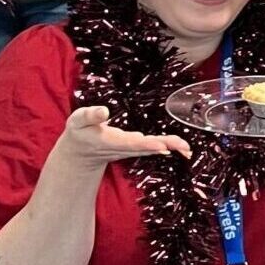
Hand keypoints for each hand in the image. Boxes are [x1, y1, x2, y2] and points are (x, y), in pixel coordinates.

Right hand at [51, 105, 188, 172]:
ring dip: (171, 147)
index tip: (161, 146)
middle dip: (165, 146)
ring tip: (187, 147)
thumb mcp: (77, 121)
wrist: (80, 154)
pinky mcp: (136, 147)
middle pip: (147, 147)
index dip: (146, 144)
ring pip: (153, 148)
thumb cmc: (79, 133)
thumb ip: (89, 116)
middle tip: (183, 146)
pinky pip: (154, 147)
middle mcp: (124, 147)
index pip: (130, 143)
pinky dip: (168, 147)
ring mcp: (131, 149)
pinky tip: (183, 148)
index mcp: (110, 141)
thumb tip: (103, 111)